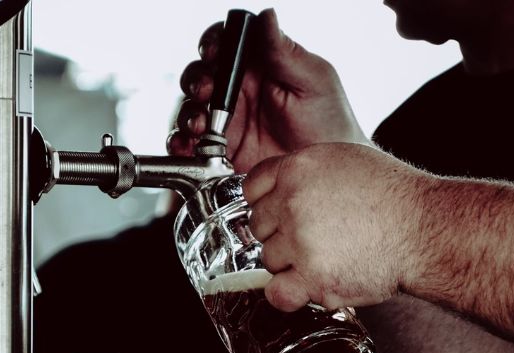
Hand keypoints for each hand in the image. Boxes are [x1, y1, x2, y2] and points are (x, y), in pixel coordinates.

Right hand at [168, 9, 368, 172]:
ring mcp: (228, 121)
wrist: (328, 175)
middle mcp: (239, 91)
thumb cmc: (331, 124)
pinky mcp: (221, 151)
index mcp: (259, 65)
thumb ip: (284, 51)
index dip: (213, 43)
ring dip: (188, 112)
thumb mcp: (313, 81)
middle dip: (196, 80)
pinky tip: (188, 146)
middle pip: (201, 74)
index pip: (226, 43)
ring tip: (199, 125)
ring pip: (191, 108)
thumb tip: (267, 15)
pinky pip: (192, 145)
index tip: (212, 52)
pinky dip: (182, 144)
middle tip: (206, 92)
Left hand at [243, 142, 424, 311]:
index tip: (280, 215)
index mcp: (299, 168)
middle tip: (316, 238)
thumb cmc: (396, 198)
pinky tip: (310, 284)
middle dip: (280, 234)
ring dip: (290, 264)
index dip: (267, 204)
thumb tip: (281, 188)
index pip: (253, 188)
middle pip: (258, 226)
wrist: (427, 230)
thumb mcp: (346, 161)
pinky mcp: (313, 276)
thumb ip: (307, 173)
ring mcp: (301, 239)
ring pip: (268, 260)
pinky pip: (276, 293)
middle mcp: (293, 201)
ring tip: (329, 257)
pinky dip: (289, 294)